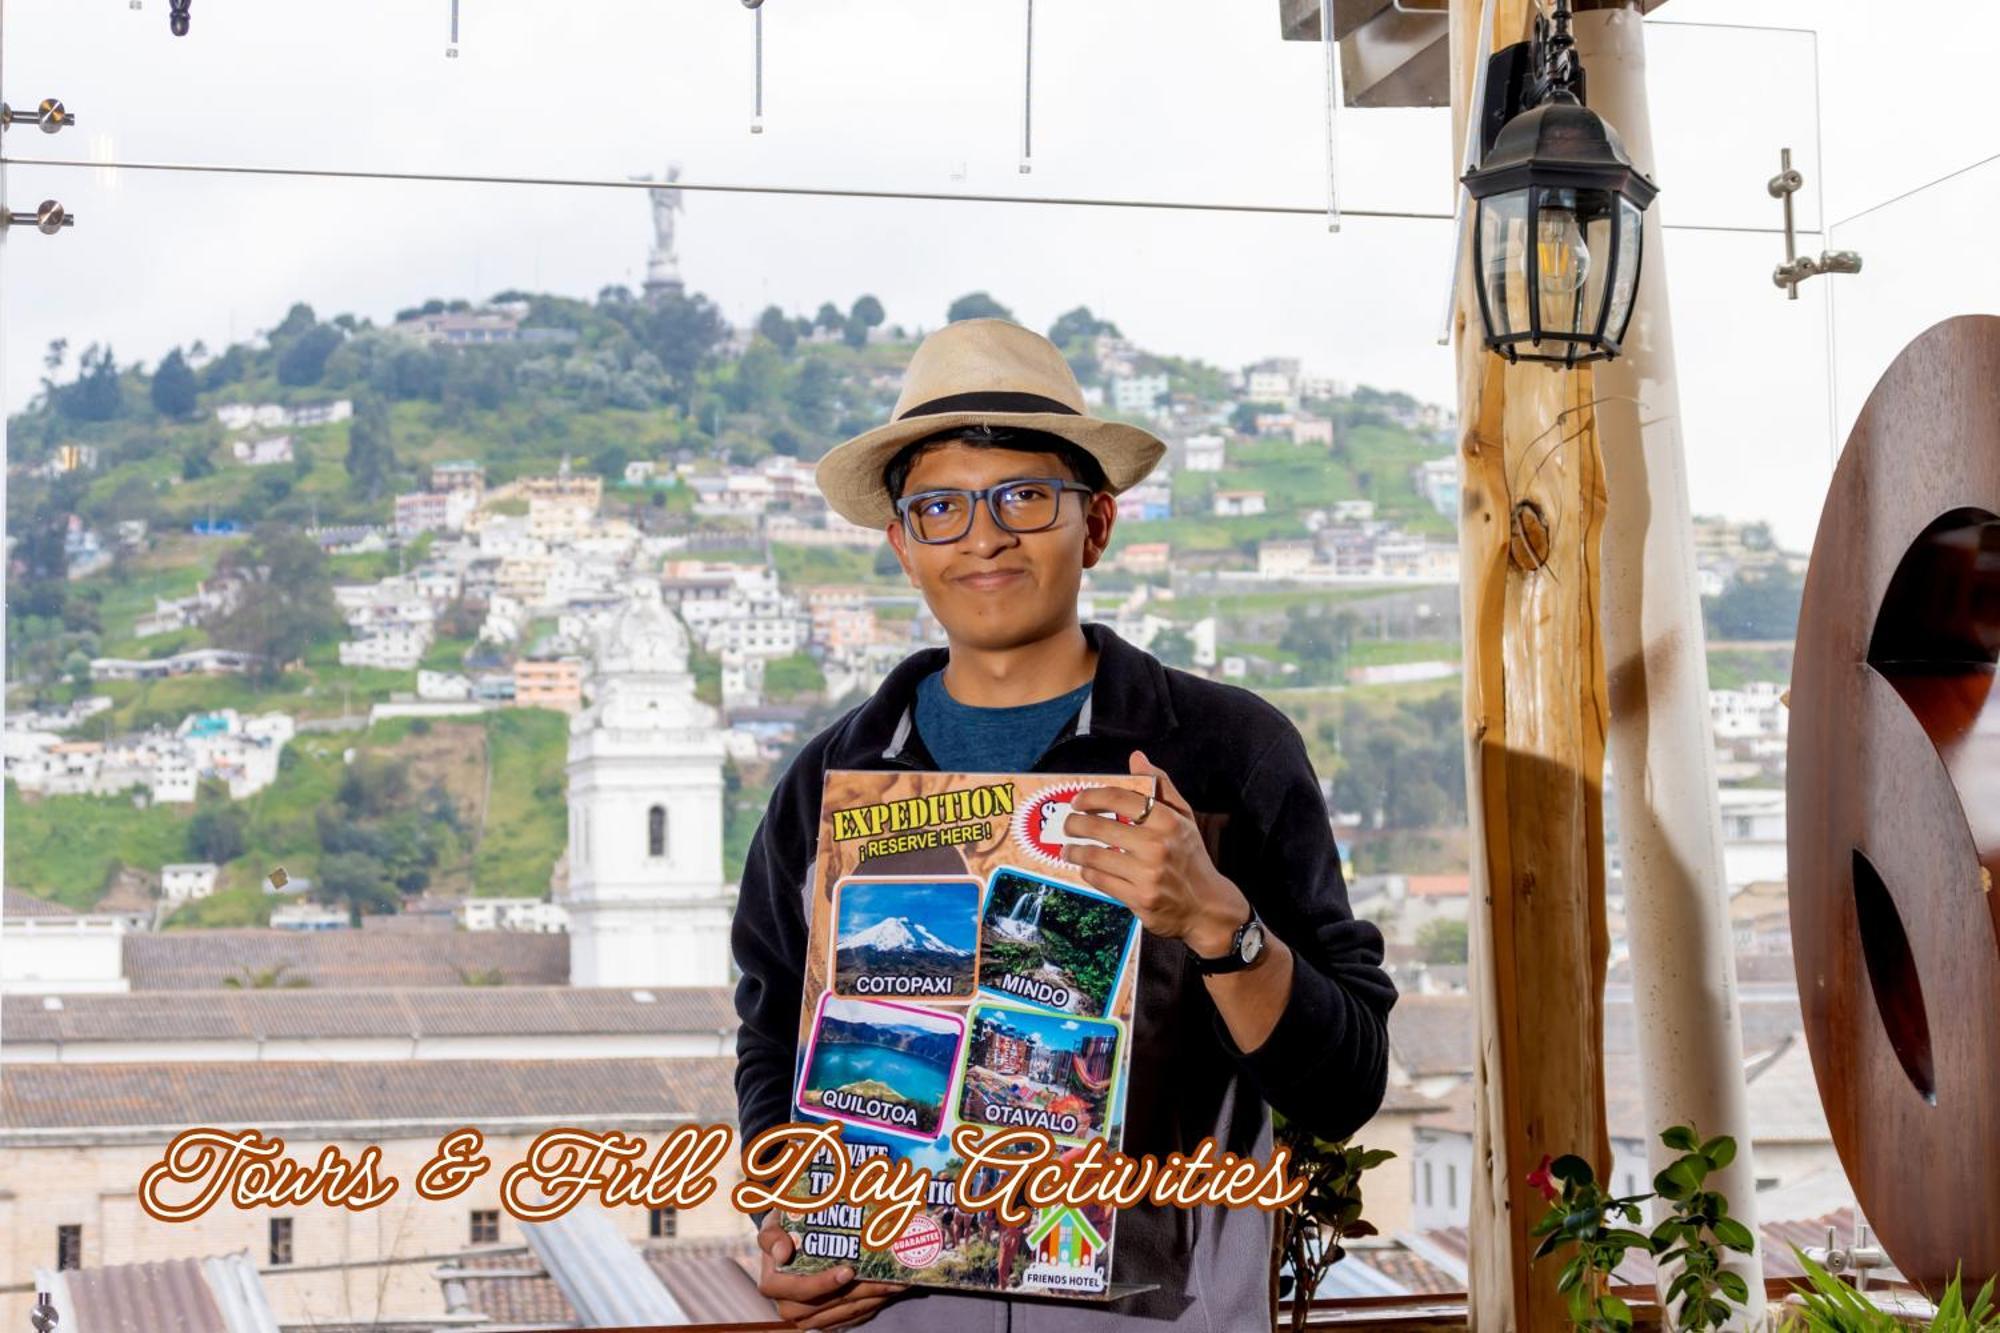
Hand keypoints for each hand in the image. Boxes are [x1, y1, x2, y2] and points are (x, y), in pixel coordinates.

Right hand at [755, 1213, 908, 1329]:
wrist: (788, 1242)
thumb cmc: (783, 1230)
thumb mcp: (773, 1224)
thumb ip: (773, 1235)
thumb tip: (782, 1252)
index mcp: (774, 1284)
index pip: (801, 1289)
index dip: (825, 1283)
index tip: (849, 1271)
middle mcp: (789, 1306)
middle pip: (830, 1303)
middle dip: (861, 1291)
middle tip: (887, 1278)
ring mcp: (807, 1317)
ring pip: (844, 1312)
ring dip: (872, 1298)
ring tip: (895, 1283)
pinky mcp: (824, 1321)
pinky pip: (850, 1318)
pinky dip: (870, 1305)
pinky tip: (887, 1292)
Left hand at [1061, 749, 1250, 958]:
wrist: (1207, 906)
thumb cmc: (1190, 857)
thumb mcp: (1184, 817)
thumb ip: (1161, 786)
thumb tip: (1137, 758)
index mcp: (1168, 820)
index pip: (1120, 798)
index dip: (1092, 796)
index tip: (1078, 800)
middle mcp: (1157, 845)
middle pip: (1100, 826)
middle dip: (1075, 824)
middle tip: (1068, 825)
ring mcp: (1147, 874)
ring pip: (1095, 856)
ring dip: (1074, 851)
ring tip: (1068, 849)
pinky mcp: (1139, 898)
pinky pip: (1101, 880)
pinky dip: (1088, 872)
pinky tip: (1085, 868)